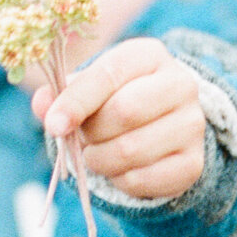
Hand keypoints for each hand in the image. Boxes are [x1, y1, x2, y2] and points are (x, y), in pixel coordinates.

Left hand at [36, 38, 204, 199]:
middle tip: (83, 138)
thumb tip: (42, 104)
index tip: (54, 125)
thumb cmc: (115, 98)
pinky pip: (142, 180)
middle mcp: (180, 84)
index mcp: (149, 55)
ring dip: (100, 160)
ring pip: (131, 150)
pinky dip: (119, 180)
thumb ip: (62, 94)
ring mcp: (192, 124)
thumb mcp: (89, 87)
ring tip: (97, 153)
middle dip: (91, 133)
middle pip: (124, 112)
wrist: (161, 123)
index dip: (76, 102)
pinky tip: (120, 169)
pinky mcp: (194, 163)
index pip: (109, 75)